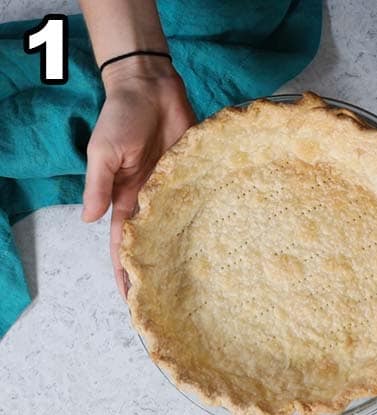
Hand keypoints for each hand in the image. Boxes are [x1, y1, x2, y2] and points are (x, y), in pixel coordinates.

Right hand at [82, 56, 194, 296]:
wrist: (152, 88)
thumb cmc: (121, 116)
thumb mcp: (103, 151)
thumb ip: (99, 184)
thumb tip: (88, 220)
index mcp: (126, 200)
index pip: (124, 245)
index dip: (126, 272)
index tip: (131, 300)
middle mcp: (153, 203)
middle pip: (157, 246)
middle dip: (161, 273)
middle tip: (173, 305)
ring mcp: (179, 193)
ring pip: (184, 232)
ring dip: (190, 256)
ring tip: (206, 288)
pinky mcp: (199, 179)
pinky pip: (206, 207)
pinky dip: (214, 226)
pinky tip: (228, 249)